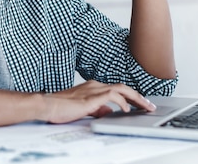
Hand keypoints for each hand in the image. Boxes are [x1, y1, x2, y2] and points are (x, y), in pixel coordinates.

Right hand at [40, 80, 155, 123]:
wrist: (47, 105)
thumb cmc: (60, 107)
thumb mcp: (83, 109)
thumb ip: (97, 109)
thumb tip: (109, 112)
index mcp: (92, 87)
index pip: (117, 89)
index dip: (131, 96)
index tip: (141, 104)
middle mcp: (95, 85)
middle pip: (123, 87)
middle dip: (138, 97)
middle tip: (150, 105)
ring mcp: (93, 89)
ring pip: (121, 89)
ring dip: (136, 98)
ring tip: (145, 107)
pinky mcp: (91, 97)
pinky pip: (112, 96)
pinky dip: (122, 102)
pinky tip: (126, 109)